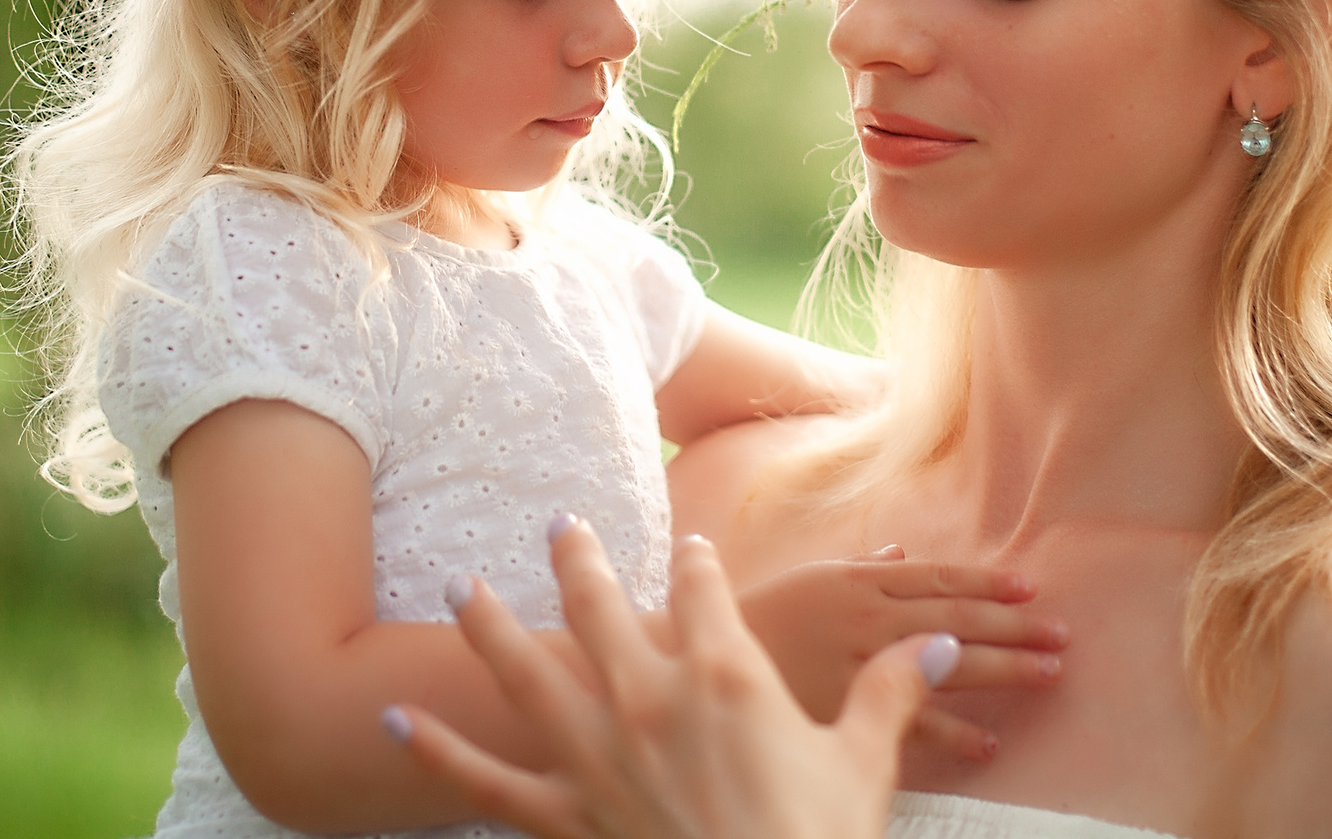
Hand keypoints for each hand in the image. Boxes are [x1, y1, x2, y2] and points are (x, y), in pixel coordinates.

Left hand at [386, 519, 953, 838]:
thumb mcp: (864, 765)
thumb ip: (892, 695)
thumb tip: (935, 647)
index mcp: (724, 675)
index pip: (705, 592)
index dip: (697, 563)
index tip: (689, 544)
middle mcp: (648, 700)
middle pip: (602, 607)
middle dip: (576, 559)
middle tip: (557, 522)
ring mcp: (596, 757)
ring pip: (528, 674)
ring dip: (489, 625)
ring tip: (461, 586)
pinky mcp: (561, 818)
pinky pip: (485, 782)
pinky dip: (436, 750)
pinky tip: (396, 718)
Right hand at [738, 544, 1063, 760]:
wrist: (699, 655)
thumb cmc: (762, 615)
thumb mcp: (813, 577)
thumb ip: (865, 567)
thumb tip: (906, 553)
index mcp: (859, 581)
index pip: (938, 578)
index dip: (987, 583)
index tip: (1030, 589)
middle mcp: (867, 616)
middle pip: (955, 618)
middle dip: (1013, 627)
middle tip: (1061, 635)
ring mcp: (861, 663)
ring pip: (945, 665)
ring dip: (1002, 670)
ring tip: (1047, 674)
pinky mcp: (847, 708)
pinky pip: (911, 725)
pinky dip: (954, 736)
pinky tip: (989, 745)